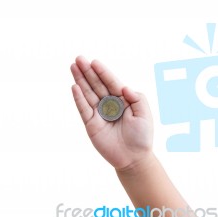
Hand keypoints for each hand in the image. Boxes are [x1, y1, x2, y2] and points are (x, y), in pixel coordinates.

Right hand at [70, 56, 153, 170]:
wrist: (134, 158)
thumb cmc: (142, 136)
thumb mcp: (145, 114)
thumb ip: (137, 98)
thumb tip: (124, 87)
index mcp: (122, 100)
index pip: (111, 82)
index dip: (102, 72)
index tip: (94, 61)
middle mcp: (109, 104)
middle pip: (96, 85)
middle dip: (87, 71)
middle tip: (78, 58)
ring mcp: (99, 114)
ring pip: (87, 93)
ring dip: (80, 80)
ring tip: (73, 67)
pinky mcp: (91, 124)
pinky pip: (83, 109)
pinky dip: (78, 98)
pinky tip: (74, 87)